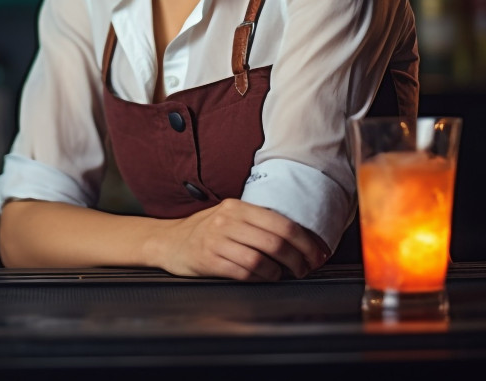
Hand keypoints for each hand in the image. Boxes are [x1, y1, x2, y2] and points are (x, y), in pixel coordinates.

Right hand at [152, 198, 329, 281]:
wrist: (168, 241)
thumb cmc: (204, 231)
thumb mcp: (229, 217)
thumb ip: (256, 222)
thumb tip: (298, 239)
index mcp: (237, 207)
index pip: (281, 222)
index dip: (305, 241)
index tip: (317, 253)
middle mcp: (227, 220)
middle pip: (275, 242)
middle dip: (298, 259)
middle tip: (305, 268)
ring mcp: (216, 240)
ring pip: (261, 259)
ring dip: (280, 272)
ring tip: (284, 274)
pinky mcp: (209, 260)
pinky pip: (244, 272)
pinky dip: (261, 278)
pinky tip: (265, 278)